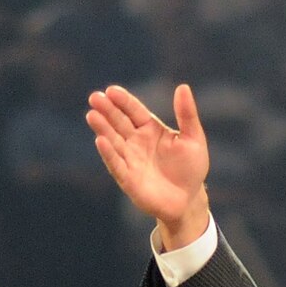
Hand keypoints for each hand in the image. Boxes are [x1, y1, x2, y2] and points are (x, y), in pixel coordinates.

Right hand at [86, 82, 209, 247]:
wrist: (188, 200)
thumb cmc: (190, 168)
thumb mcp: (193, 139)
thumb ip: (187, 114)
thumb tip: (183, 87)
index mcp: (150, 129)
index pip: (134, 111)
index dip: (123, 101)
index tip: (112, 90)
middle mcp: (136, 141)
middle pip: (119, 122)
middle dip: (107, 110)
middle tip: (95, 97)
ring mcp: (130, 159)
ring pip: (113, 140)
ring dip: (102, 128)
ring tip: (92, 114)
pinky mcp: (127, 178)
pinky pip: (116, 164)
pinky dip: (109, 153)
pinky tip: (100, 141)